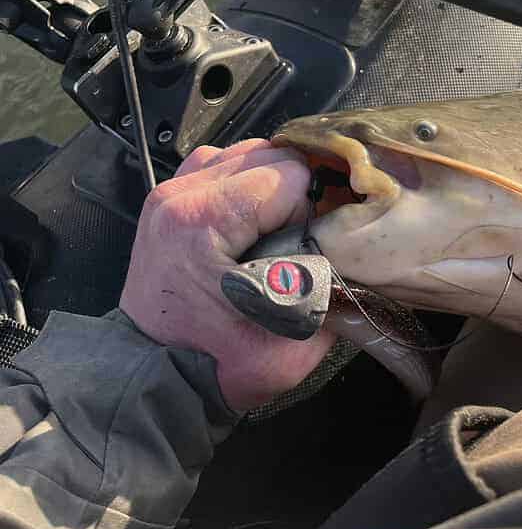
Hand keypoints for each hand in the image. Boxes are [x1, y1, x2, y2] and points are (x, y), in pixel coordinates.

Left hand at [120, 139, 335, 411]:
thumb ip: (337, 287)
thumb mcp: (298, 340)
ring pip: (250, 151)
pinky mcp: (171, 196)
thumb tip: (358, 249)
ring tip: (279, 227)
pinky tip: (255, 217)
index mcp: (203, 220)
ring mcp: (171, 190)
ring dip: (275, 184)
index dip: (313, 210)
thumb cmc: (220, 365)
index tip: (308, 247)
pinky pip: (225, 162)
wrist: (157, 377)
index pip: (293, 175)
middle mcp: (182, 195)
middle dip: (299, 192)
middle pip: (273, 154)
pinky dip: (249, 182)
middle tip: (301, 237)